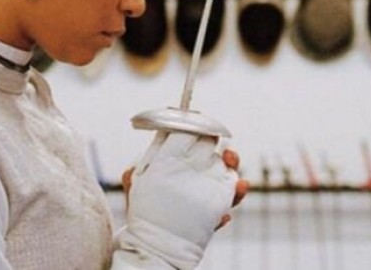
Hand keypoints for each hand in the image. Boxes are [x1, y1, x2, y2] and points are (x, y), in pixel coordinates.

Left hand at [121, 146, 247, 228]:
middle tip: (230, 156)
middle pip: (221, 167)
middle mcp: (197, 183)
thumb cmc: (143, 207)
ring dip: (237, 187)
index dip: (207, 140)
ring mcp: (205, 202)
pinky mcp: (207, 223)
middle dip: (232, 160)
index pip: (200, 150)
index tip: (211, 133)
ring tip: (241, 184)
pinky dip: (223, 219)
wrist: (146, 237)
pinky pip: (220, 218)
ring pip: (227, 191)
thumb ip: (132, 181)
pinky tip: (225, 217)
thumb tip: (128, 172)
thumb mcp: (135, 191)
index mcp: (183, 169)